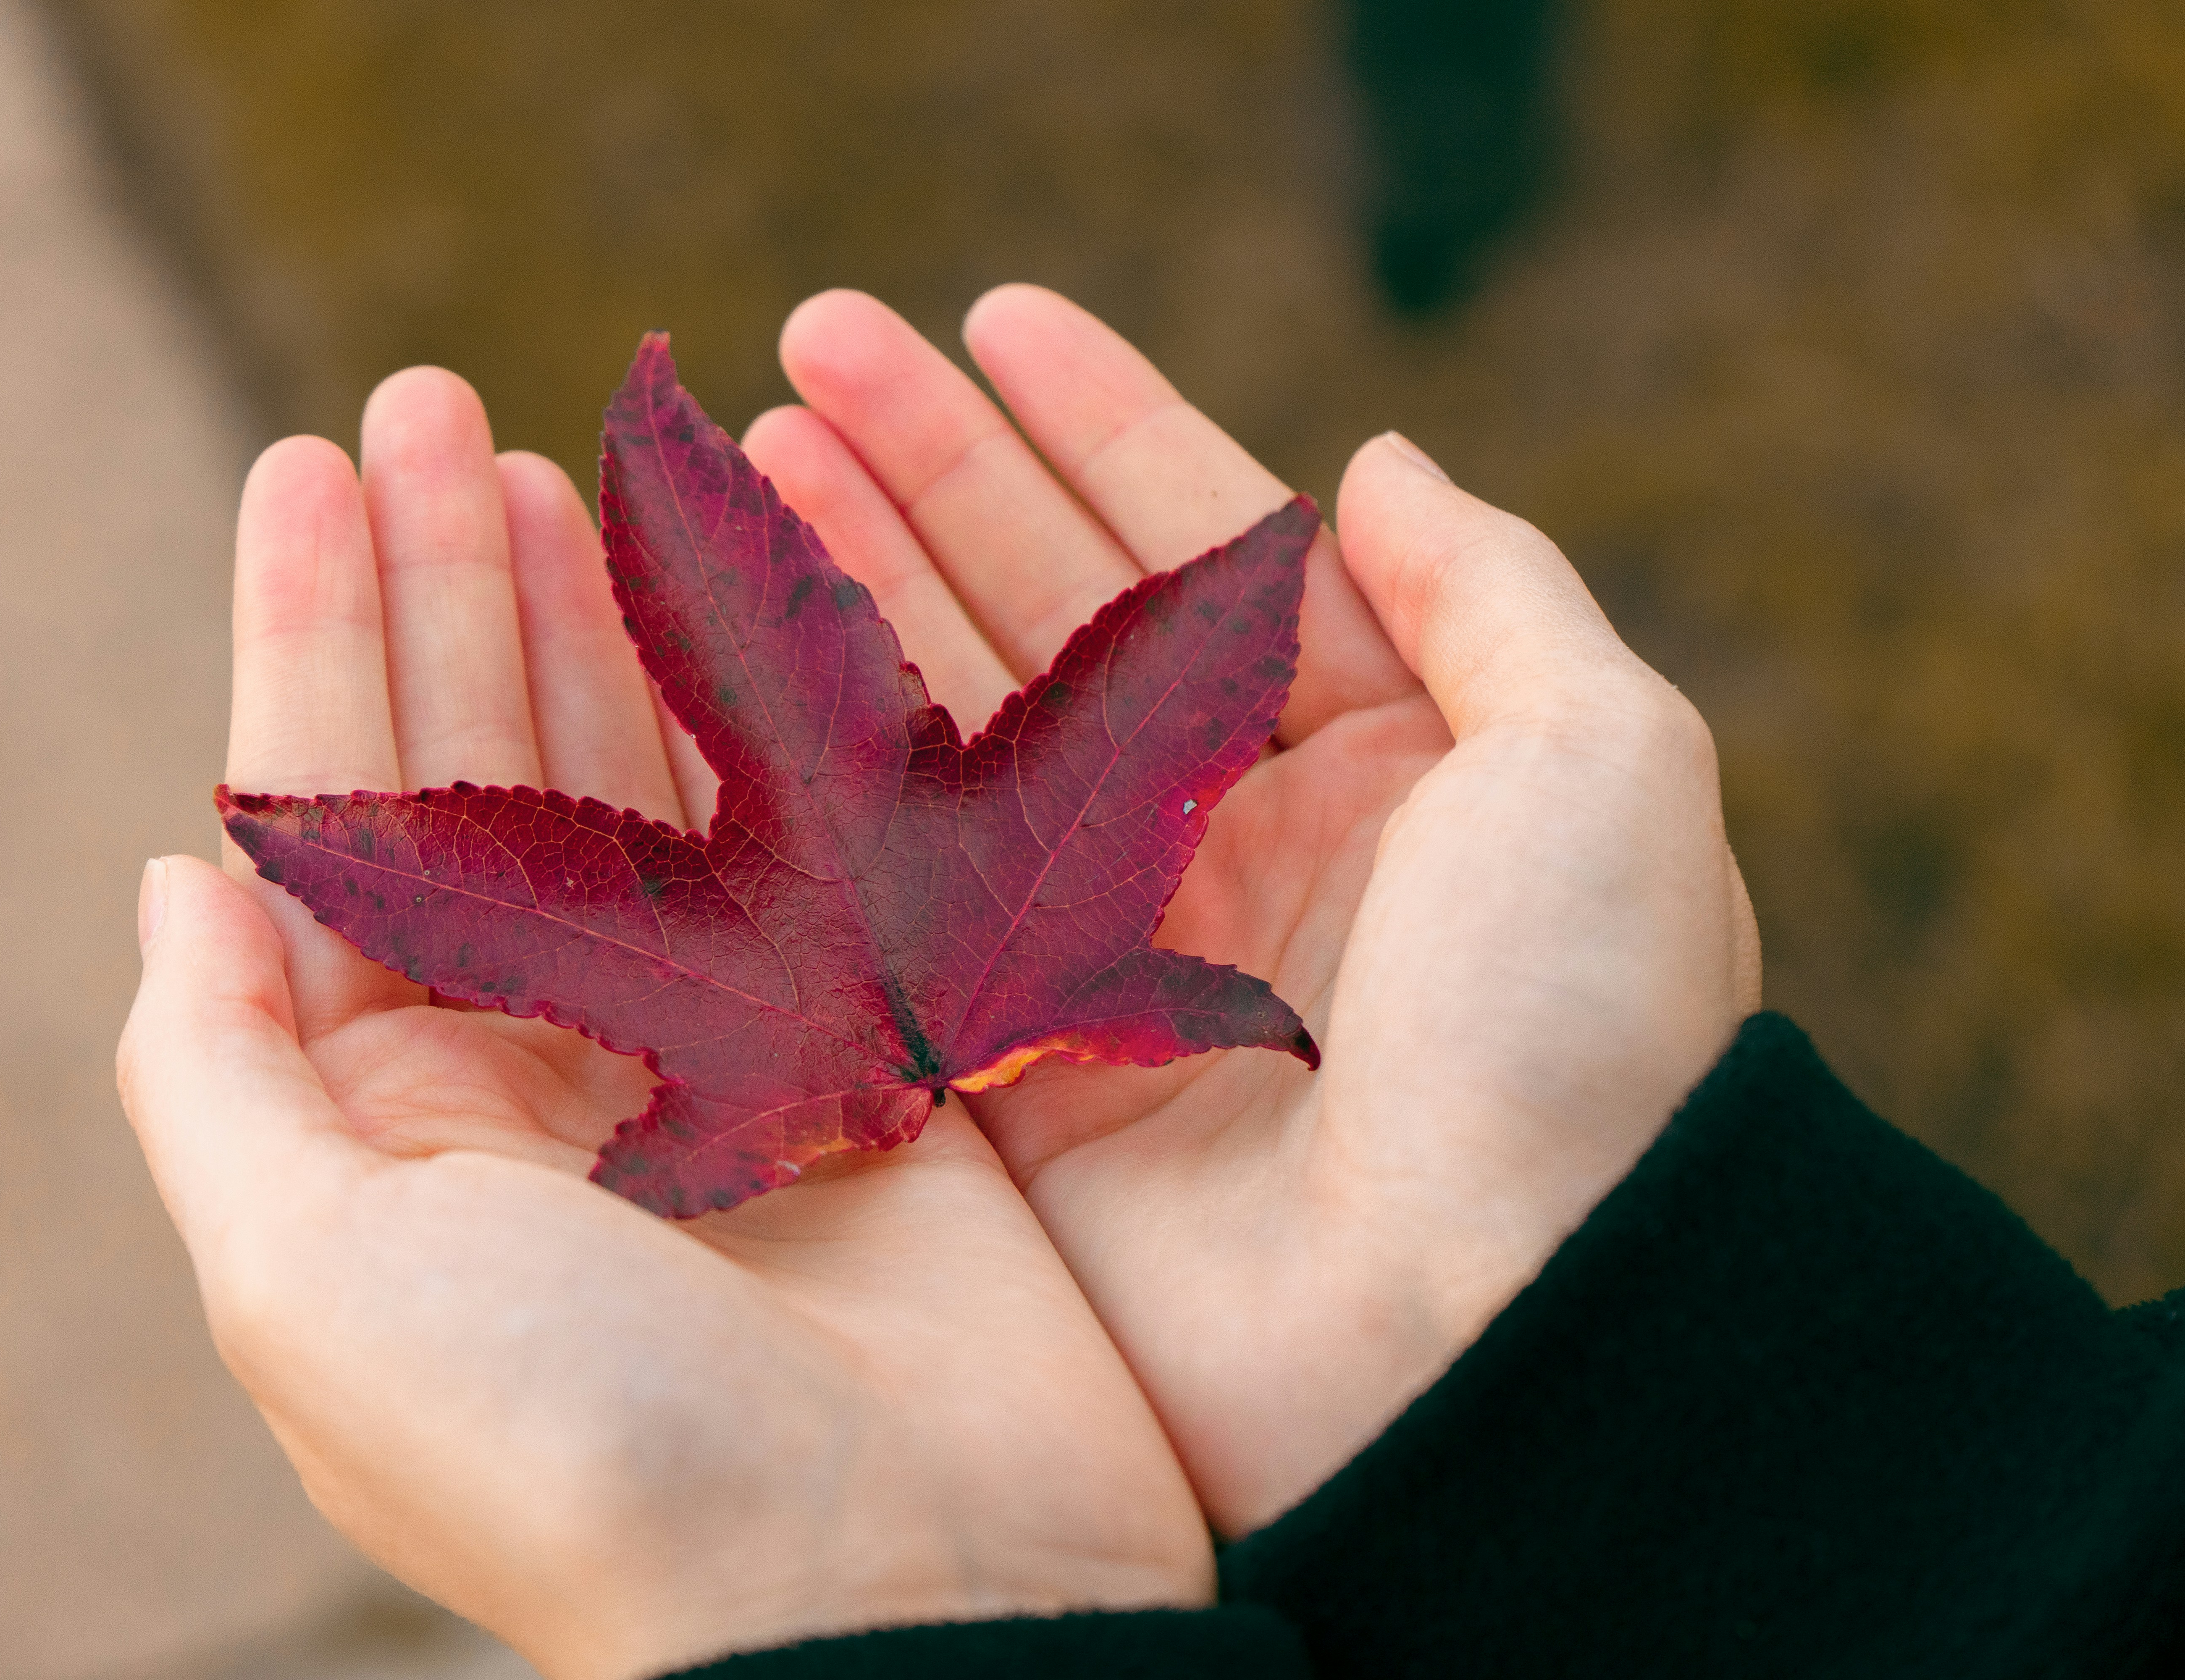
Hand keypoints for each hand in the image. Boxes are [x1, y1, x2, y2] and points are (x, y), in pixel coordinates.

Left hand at [114, 370, 1212, 1679]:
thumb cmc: (586, 1459)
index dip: (310, 640)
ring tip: (544, 458)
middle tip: (430, 408)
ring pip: (635, 781)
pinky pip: (806, 829)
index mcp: (389, 1127)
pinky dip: (765, 701)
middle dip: (443, 592)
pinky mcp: (876, 1043)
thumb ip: (218, 1081)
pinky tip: (730, 576)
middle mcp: (545, 1074)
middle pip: (479, 776)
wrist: (900, 1603)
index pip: (329, 830)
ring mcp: (719, 1050)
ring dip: (585, 618)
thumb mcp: (313, 1288)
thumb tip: (169, 886)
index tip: (311, 468)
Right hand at [743, 287, 1763, 1535]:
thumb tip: (1374, 460)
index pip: (1205, 550)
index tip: (991, 317)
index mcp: (1373, 768)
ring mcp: (1098, 959)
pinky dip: (805, 766)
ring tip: (752, 448)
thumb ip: (1489, 593)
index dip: (1098, 423)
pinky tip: (731, 645)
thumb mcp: (1604, 766)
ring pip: (947, 726)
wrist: (1487, 1341)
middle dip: (935, 476)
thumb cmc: (1576, 1044)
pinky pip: (883, 885)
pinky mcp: (1001, 1072)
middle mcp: (1224, 850)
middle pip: (1050, 615)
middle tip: (809, 350)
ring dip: (852, 583)